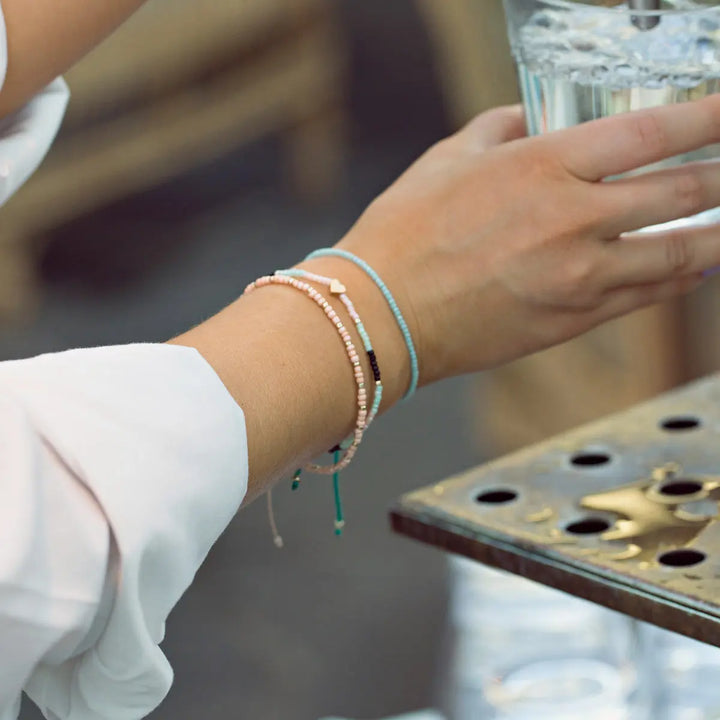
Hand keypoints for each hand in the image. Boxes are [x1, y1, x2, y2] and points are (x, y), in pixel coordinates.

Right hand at [337, 99, 719, 384]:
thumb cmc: (404, 234)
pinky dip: (676, 279)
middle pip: (682, 193)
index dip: (707, 119)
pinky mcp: (572, 321)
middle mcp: (573, 221)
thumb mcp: (446, 159)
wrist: (383, 315)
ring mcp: (579, 278)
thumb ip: (501, 129)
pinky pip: (643, 297)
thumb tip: (532, 121)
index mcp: (542, 167)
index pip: (650, 133)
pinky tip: (692, 269)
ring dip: (719, 236)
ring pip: (678, 254)